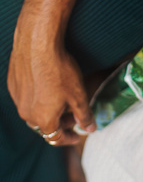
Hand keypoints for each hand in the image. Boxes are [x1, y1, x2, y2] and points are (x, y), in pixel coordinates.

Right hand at [7, 0, 96, 145]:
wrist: (38, 43)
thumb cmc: (60, 70)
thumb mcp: (79, 94)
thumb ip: (84, 114)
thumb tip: (90, 128)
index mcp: (43, 119)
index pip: (55, 138)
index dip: (69, 138)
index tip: (78, 134)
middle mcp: (26, 112)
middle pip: (44, 126)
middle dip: (60, 123)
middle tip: (74, 114)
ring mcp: (17, 98)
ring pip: (33, 111)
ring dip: (47, 110)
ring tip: (61, 99)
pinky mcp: (13, 83)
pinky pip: (25, 96)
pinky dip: (37, 96)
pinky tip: (47, 85)